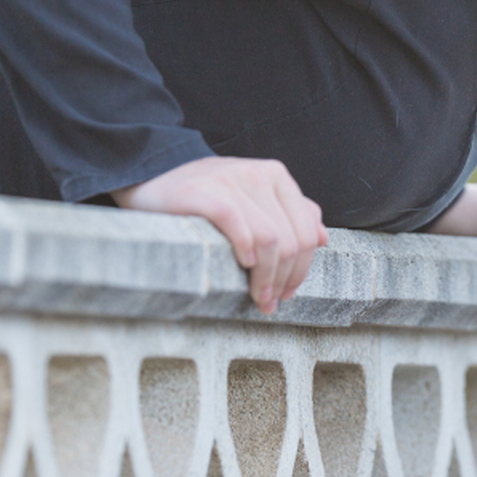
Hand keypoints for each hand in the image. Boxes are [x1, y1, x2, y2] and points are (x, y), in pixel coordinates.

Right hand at [113, 156, 328, 313]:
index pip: (306, 230)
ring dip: (267, 277)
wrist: (153, 177)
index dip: (303, 268)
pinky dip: (245, 250)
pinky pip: (238, 225)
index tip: (288, 293)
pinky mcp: (206, 190)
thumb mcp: (252, 199)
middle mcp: (260, 174)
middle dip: (285, 279)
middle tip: (271, 303)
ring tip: (258, 298)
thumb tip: (323, 238)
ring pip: (270, 238)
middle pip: (291, 239)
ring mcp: (234, 179)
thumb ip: (290, 213)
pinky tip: (242, 266)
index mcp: (277, 176)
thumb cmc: (205, 197)